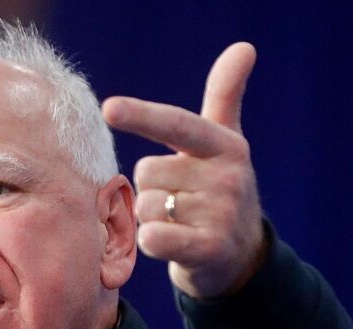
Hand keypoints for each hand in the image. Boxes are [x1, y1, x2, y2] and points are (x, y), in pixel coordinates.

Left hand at [102, 43, 264, 298]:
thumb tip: (244, 46)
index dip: (142, 116)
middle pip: (147, 172)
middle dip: (149, 188)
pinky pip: (155, 237)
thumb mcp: (224, 143)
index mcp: (225, 146)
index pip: (177, 125)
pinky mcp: (210, 249)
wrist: (239, 257)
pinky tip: (166, 242)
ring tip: (177, 223)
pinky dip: (150, 240)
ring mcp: (221, 215)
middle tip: (176, 201)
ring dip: (150, 217)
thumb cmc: (218, 191)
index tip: (108, 108)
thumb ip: (225, 96)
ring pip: (146, 206)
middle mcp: (228, 177)